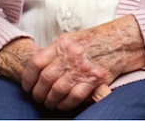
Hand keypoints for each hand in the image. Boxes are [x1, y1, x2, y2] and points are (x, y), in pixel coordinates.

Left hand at [21, 15, 144, 110]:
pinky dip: (66, 104)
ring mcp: (83, 68)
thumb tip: (37, 66)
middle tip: (37, 97)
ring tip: (48, 103)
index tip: (27, 85)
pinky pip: (75, 96)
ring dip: (50, 100)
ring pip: (58, 90)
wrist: (117, 42)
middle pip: (46, 78)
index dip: (28, 76)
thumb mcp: (70, 40)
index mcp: (62, 43)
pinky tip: (62, 105)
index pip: (37, 61)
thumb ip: (55, 51)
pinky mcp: (94, 79)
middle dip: (38, 92)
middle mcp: (71, 55)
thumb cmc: (91, 42)